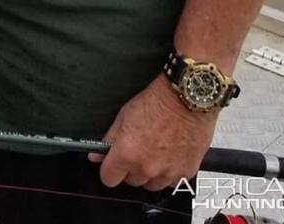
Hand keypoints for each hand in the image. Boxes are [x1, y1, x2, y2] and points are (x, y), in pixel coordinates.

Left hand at [87, 74, 217, 190]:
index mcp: (128, 154)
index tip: (112, 164)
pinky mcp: (185, 174)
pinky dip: (169, 172)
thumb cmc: (157, 102)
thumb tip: (96, 155)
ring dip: (150, 173)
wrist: (187, 99)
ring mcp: (167, 174)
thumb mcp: (124, 115)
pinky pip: (171, 182)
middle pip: (131, 181)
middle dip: (131, 168)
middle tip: (138, 149)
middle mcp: (147, 168)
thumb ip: (109, 139)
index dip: (109, 169)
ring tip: (156, 150)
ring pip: (151, 184)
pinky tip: (170, 153)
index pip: (108, 178)